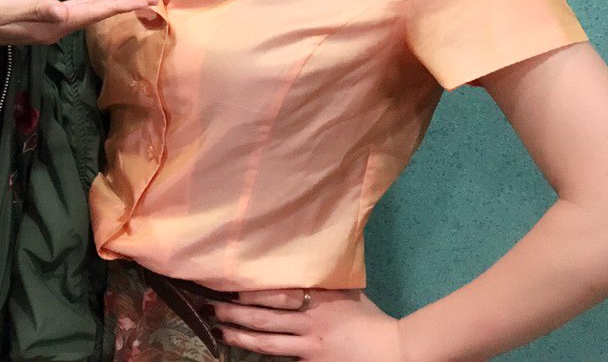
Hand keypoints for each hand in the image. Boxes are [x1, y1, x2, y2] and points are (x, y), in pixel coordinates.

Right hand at [0, 0, 155, 46]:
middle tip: (152, 0)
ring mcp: (49, 24)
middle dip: (125, 8)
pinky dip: (93, 8)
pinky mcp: (42, 18)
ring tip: (134, 2)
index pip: (95, 13)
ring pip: (89, 16)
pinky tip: (97, 5)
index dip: (122, 6)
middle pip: (97, 16)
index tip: (149, 2)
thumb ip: (35, 9)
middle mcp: (56, 27)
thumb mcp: (8, 7)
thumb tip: (63, 13)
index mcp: (53, 24)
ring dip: (112, 9)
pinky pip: (76, 13)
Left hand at [213, 288, 405, 360]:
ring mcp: (311, 347)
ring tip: (220, 330)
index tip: (230, 288)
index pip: (279, 294)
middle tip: (213, 307)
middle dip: (236, 313)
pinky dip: (264, 357)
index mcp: (319, 299)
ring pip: (268, 343)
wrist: (394, 350)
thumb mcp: (346, 291)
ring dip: (241, 336)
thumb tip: (309, 255)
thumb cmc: (368, 318)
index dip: (253, 293)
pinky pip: (283, 361)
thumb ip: (324, 279)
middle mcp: (311, 322)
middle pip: (266, 318)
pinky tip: (244, 352)